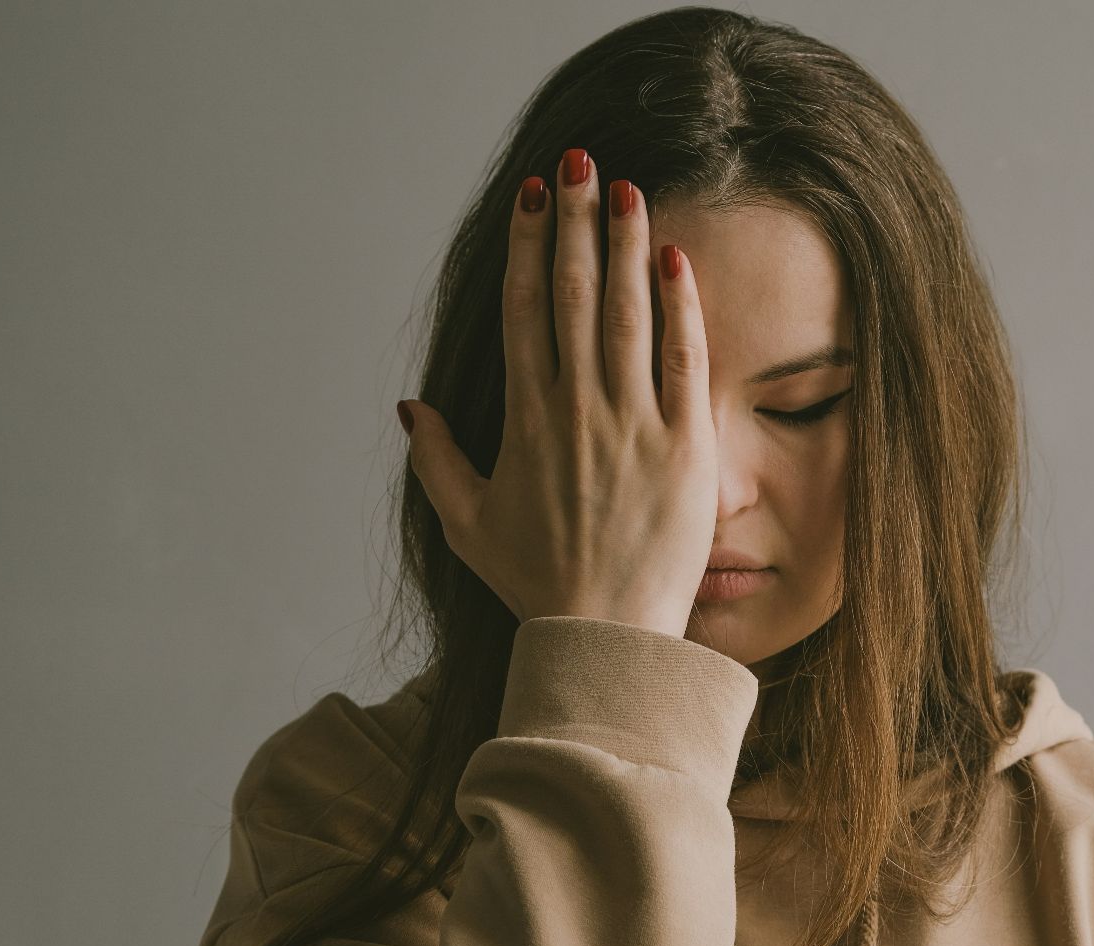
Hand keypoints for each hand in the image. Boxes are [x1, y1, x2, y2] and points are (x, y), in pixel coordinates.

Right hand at [400, 148, 717, 638]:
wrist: (605, 633)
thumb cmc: (535, 582)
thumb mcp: (467, 523)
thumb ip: (435, 461)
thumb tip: (408, 408)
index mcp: (525, 420)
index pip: (527, 312)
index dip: (530, 247)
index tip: (535, 198)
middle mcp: (577, 409)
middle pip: (574, 294)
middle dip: (577, 223)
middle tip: (581, 163)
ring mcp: (634, 424)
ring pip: (627, 314)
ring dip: (626, 246)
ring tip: (629, 189)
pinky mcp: (685, 445)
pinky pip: (683, 361)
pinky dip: (680, 307)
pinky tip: (676, 259)